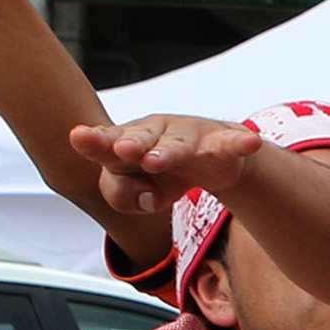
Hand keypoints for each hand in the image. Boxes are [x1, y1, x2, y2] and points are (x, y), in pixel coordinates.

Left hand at [67, 113, 266, 218]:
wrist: (212, 162)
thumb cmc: (161, 175)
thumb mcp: (134, 194)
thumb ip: (122, 197)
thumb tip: (142, 193)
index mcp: (127, 140)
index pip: (106, 142)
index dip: (95, 141)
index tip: (80, 137)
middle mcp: (155, 132)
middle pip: (141, 137)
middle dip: (132, 143)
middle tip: (123, 151)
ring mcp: (189, 136)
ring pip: (178, 144)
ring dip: (168, 151)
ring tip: (156, 161)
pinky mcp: (222, 144)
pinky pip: (232, 145)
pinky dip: (240, 144)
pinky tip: (249, 143)